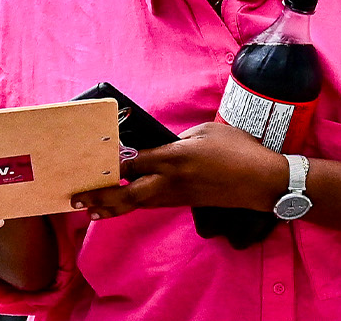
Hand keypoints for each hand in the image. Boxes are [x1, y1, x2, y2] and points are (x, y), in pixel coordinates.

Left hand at [72, 121, 286, 219]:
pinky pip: (152, 204)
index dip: (112, 164)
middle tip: (78, 200)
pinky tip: (123, 205)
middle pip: (129, 194)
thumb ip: (180, 138)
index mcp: (175, 157)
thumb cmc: (239, 150)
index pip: (134, 162)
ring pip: (138, 204)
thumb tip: (164, 146)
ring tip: (91, 209)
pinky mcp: (185, 203)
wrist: (262, 182)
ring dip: (113, 207)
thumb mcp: (207, 131)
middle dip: (101, 198)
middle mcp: (171, 180)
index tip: (94, 163)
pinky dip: (134, 205)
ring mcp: (178, 195)